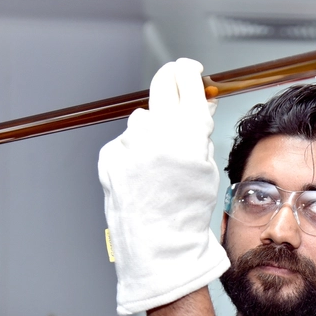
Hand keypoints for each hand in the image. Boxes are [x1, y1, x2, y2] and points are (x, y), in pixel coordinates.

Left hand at [98, 58, 229, 315]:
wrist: (159, 245)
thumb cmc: (186, 212)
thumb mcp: (205, 168)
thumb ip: (200, 130)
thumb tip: (199, 101)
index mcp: (187, 136)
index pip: (187, 83)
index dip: (189, 72)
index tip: (189, 70)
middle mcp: (157, 134)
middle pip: (160, 86)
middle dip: (169, 81)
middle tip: (174, 84)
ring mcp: (130, 145)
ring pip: (142, 119)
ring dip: (152, 129)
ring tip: (159, 161)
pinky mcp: (110, 156)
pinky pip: (125, 141)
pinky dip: (133, 151)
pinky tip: (142, 175)